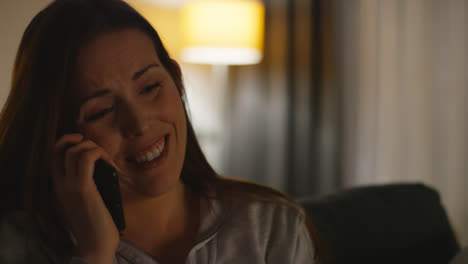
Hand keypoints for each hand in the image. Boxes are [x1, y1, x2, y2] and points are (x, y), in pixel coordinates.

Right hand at [53, 134, 118, 263]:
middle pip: (61, 148)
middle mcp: (60, 185)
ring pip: (75, 151)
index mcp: (59, 187)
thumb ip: (87, 185)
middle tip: (99, 151)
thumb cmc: (96, 225)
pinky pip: (87, 159)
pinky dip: (99, 154)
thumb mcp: (87, 201)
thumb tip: (104, 170)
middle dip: (82, 141)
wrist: (95, 245)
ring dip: (93, 147)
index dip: (66, 141)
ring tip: (106, 159)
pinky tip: (109, 163)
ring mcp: (70, 186)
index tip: (84, 141)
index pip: (53, 155)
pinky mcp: (83, 189)